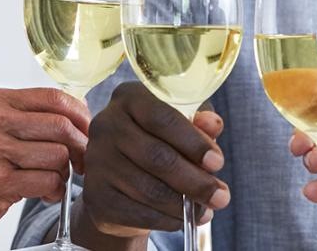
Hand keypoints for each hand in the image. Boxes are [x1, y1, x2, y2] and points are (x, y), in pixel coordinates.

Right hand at [0, 88, 89, 249]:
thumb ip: (25, 118)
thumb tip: (79, 114)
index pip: (53, 97)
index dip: (80, 116)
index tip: (87, 132)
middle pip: (61, 125)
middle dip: (80, 147)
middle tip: (82, 162)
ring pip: (58, 155)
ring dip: (63, 173)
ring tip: (50, 181)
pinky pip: (49, 181)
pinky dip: (54, 191)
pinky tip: (44, 193)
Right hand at [70, 81, 230, 247]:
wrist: (120, 179)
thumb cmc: (158, 143)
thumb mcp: (181, 126)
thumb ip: (199, 122)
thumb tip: (212, 125)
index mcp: (129, 97)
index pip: (162, 117)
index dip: (193, 142)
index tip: (217, 162)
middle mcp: (106, 125)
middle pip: (157, 157)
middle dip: (195, 181)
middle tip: (221, 197)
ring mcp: (97, 161)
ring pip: (149, 189)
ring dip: (183, 206)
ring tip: (205, 211)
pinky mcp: (95, 195)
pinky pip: (137, 212)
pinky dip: (166, 220)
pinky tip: (181, 219)